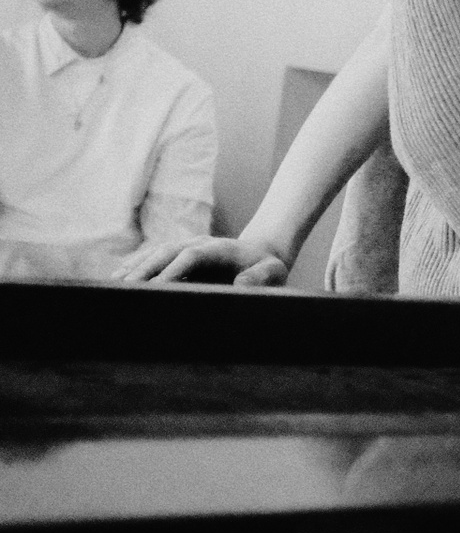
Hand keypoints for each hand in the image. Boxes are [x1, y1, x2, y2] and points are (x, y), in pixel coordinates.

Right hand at [115, 237, 290, 285]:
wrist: (261, 253)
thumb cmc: (268, 268)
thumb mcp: (273, 272)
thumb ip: (260, 277)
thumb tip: (239, 285)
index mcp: (220, 249)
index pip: (193, 256)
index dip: (175, 269)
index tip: (158, 286)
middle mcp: (200, 244)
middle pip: (168, 252)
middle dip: (146, 269)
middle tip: (126, 288)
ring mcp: (188, 246)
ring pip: (156, 253)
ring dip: (135, 266)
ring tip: (114, 284)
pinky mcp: (179, 254)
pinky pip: (154, 257)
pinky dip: (135, 264)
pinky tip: (118, 276)